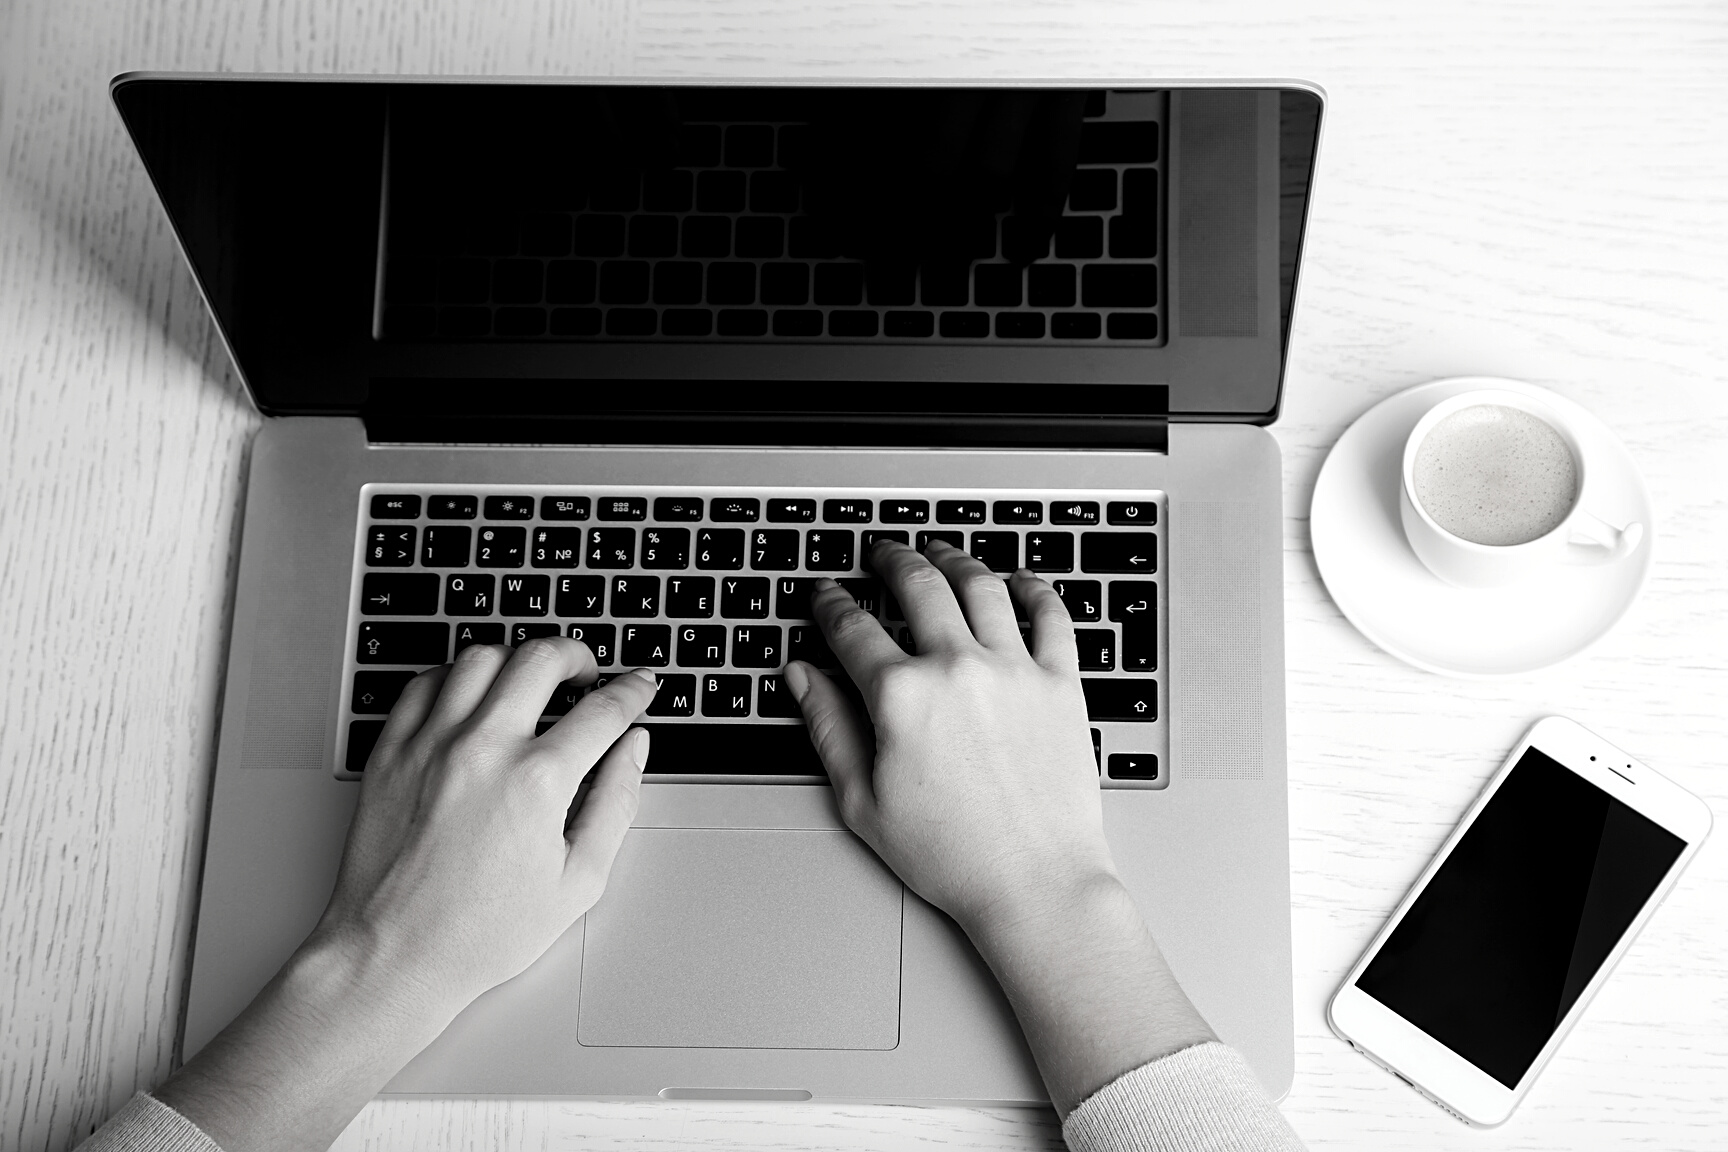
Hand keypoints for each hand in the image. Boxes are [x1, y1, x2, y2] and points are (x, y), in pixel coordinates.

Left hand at [311, 640, 657, 1009]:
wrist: (394, 955)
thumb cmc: (481, 933)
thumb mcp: (579, 881)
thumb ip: (617, 803)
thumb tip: (633, 749)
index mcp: (538, 782)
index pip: (603, 709)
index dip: (633, 691)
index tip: (640, 686)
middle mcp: (483, 750)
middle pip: (542, 658)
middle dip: (578, 655)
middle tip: (586, 673)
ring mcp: (431, 745)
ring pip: (481, 657)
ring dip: (516, 660)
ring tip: (529, 681)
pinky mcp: (390, 752)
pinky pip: (425, 683)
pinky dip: (455, 676)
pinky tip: (471, 696)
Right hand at [787, 541, 1213, 1114]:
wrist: (1035, 883)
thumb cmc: (951, 854)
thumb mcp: (862, 800)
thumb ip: (828, 727)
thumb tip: (802, 677)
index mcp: (901, 696)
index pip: (852, 628)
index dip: (830, 604)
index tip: (824, 595)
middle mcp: (958, 668)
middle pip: (919, 585)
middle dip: (892, 559)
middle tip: (881, 553)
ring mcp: (1015, 670)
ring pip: (981, 586)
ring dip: (955, 559)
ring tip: (941, 553)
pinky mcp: (1062, 684)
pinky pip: (1051, 616)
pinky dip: (1035, 589)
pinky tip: (1021, 581)